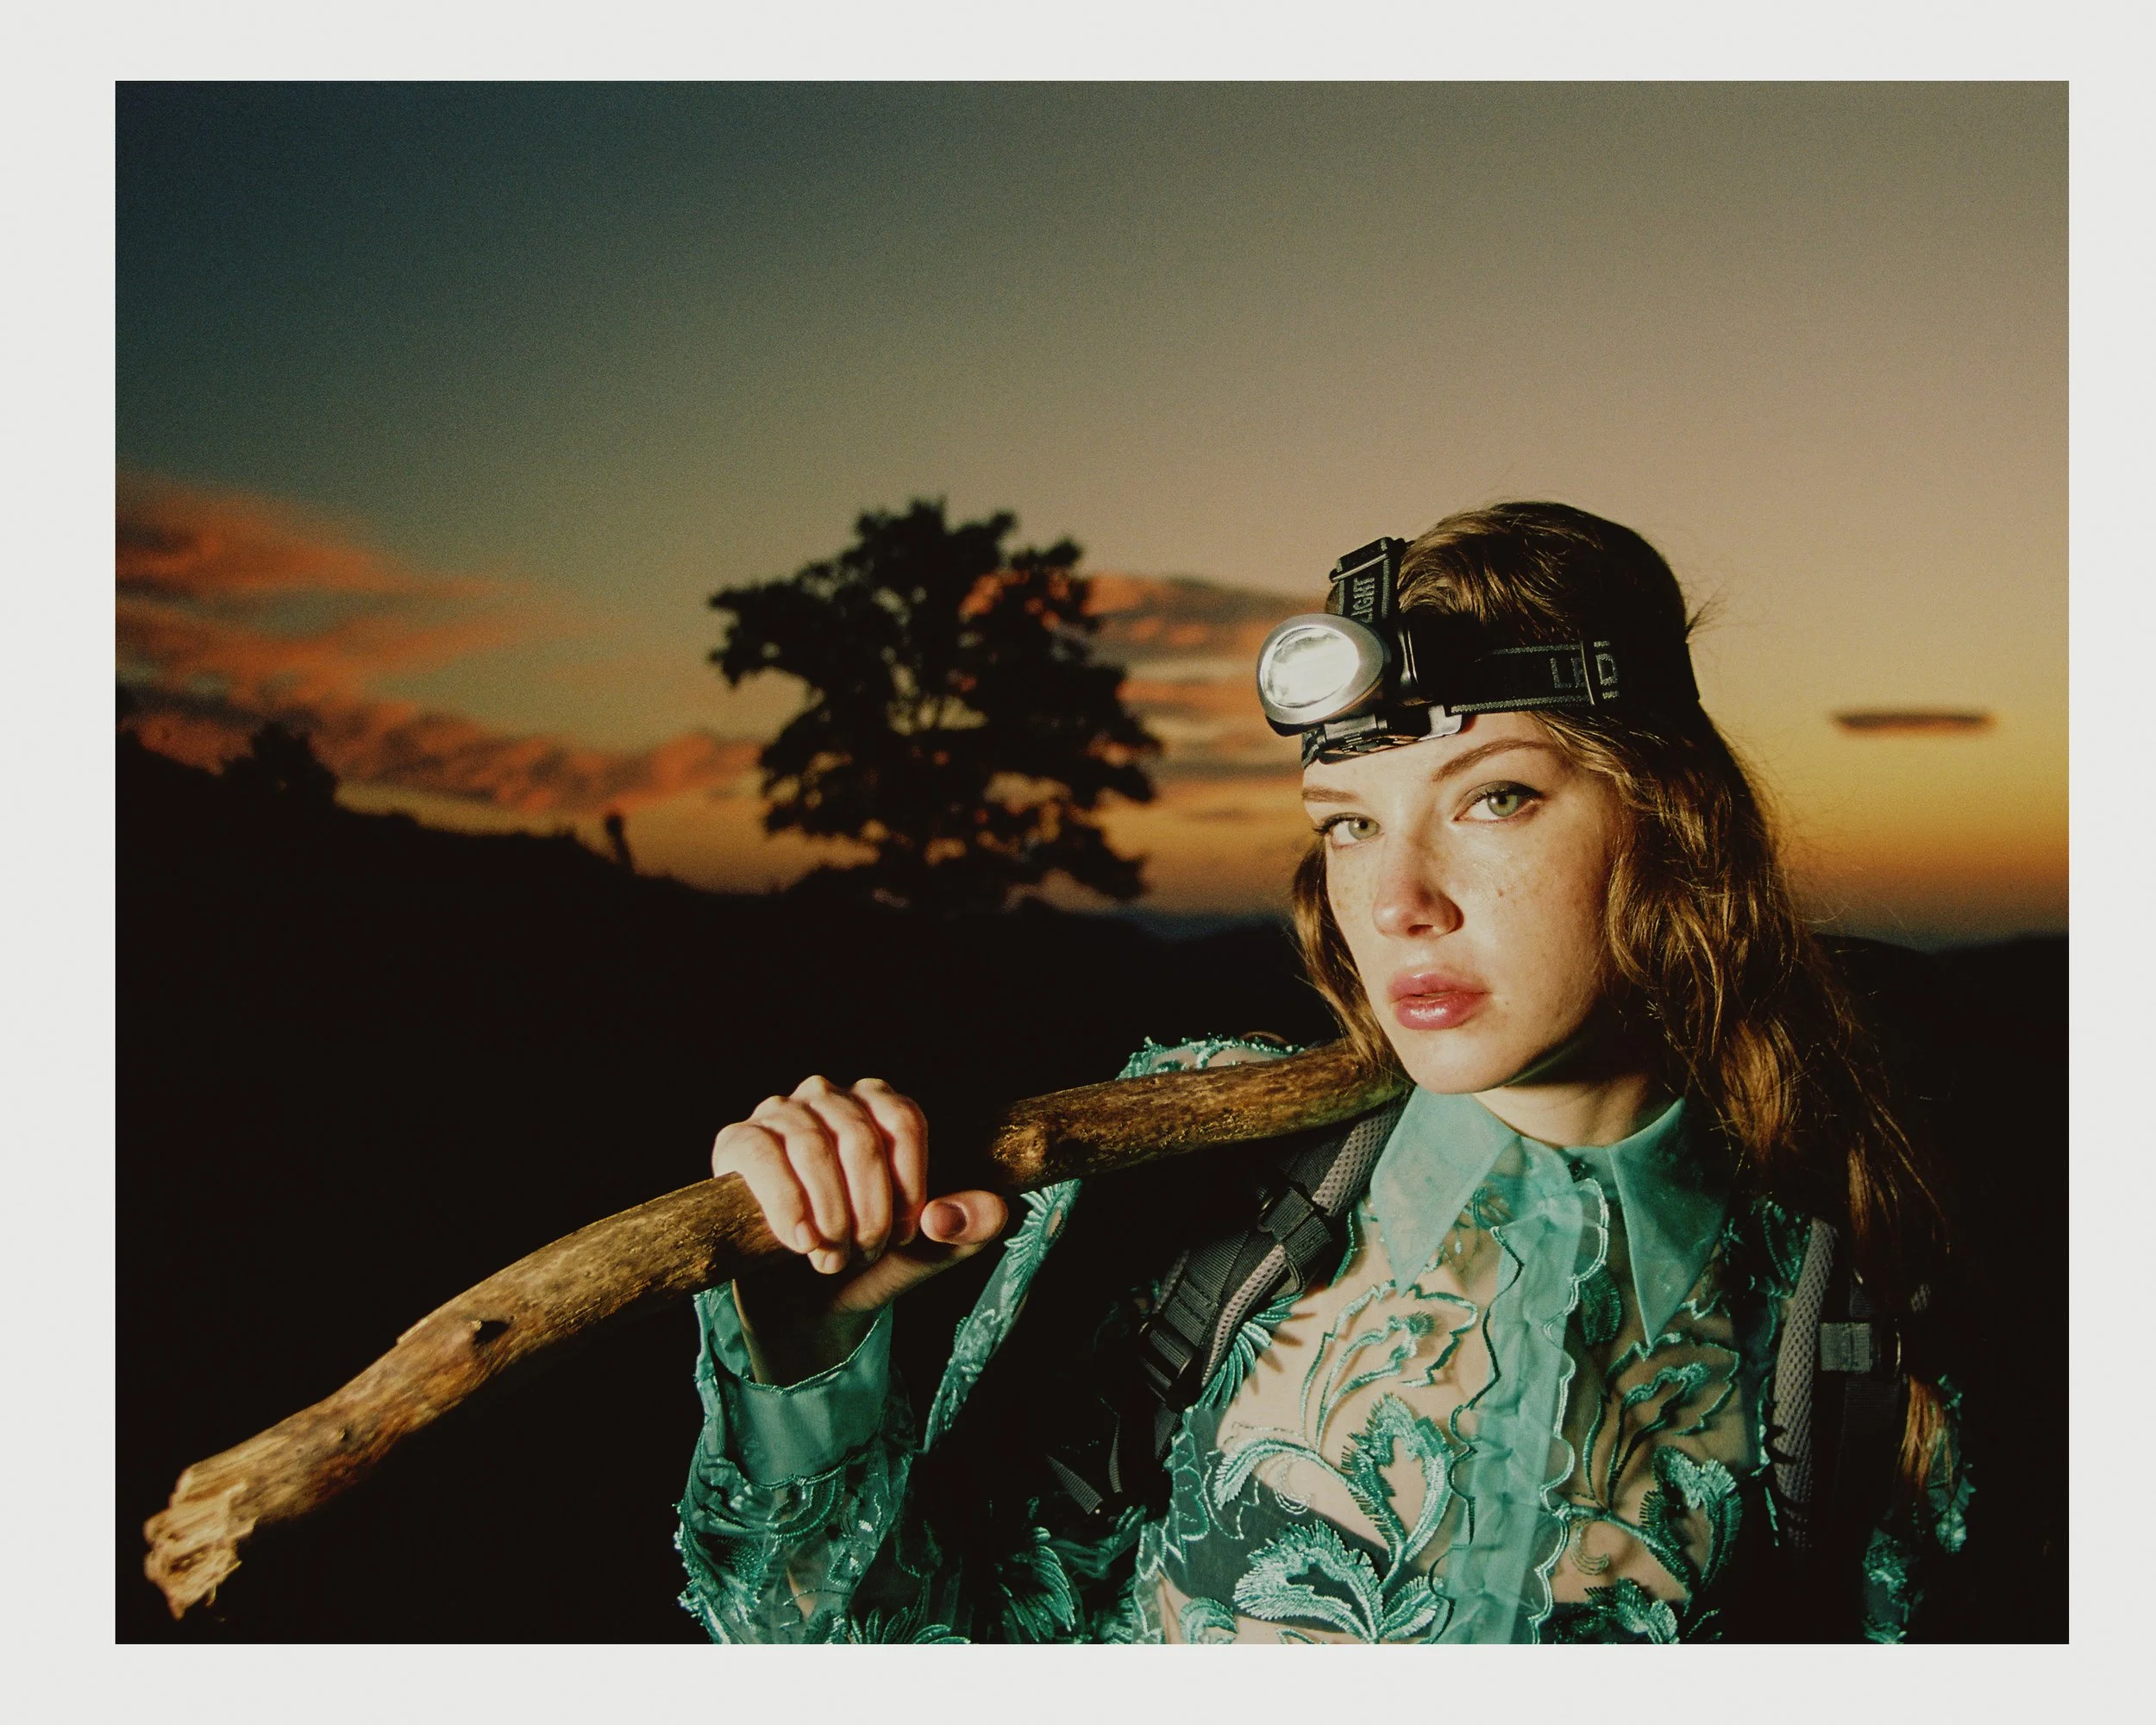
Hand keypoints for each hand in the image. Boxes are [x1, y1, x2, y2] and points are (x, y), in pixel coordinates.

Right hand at [710, 1074, 1006, 1383]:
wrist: (806, 1304)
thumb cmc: (871, 1260)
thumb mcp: (931, 1250)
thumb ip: (965, 1227)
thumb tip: (949, 1213)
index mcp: (880, 1105)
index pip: (903, 1120)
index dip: (909, 1182)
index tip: (907, 1232)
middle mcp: (829, 1096)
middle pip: (860, 1136)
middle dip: (868, 1209)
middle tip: (865, 1252)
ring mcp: (780, 1114)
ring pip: (812, 1147)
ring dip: (830, 1215)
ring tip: (832, 1257)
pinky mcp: (738, 1142)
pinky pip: (763, 1156)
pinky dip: (787, 1206)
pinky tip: (801, 1242)